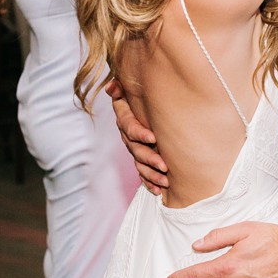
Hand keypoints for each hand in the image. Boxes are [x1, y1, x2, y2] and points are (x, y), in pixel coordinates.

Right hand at [106, 77, 168, 192]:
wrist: (152, 106)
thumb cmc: (142, 95)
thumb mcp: (131, 89)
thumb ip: (121, 87)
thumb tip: (111, 87)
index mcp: (125, 118)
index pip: (128, 126)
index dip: (139, 133)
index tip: (153, 137)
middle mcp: (128, 136)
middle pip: (135, 149)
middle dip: (149, 158)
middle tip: (164, 165)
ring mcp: (134, 149)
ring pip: (140, 164)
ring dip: (151, 174)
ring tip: (165, 181)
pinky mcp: (141, 160)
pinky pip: (143, 174)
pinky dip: (150, 183)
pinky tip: (159, 190)